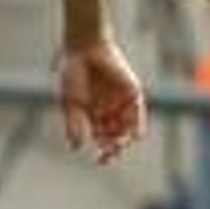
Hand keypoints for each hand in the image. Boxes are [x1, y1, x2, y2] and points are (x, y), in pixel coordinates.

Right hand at [59, 37, 145, 162]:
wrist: (84, 48)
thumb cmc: (72, 74)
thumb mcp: (70, 103)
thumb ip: (73, 125)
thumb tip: (75, 148)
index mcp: (94, 116)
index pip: (103, 140)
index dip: (105, 153)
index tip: (101, 160)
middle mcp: (110, 111)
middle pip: (117, 137)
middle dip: (115, 148)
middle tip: (110, 154)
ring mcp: (122, 102)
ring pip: (128, 128)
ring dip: (125, 140)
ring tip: (119, 145)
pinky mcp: (132, 92)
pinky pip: (138, 113)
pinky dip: (137, 126)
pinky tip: (134, 136)